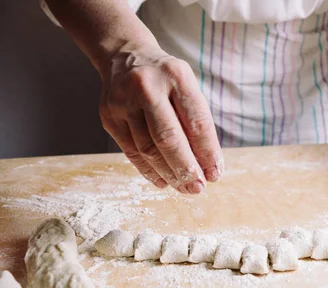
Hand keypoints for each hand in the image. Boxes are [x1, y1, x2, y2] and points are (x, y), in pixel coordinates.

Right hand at [98, 44, 222, 193]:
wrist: (126, 58)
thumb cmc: (168, 82)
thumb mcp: (188, 89)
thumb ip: (198, 124)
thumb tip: (209, 168)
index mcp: (177, 77)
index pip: (196, 122)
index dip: (207, 152)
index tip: (215, 174)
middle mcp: (147, 87)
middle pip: (168, 138)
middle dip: (186, 168)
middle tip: (198, 187)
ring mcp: (124, 102)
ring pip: (148, 149)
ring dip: (169, 174)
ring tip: (183, 187)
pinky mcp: (109, 117)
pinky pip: (131, 152)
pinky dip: (149, 171)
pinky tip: (163, 181)